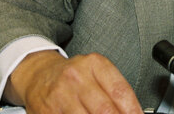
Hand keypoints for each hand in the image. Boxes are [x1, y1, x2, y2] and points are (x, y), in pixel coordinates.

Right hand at [5, 50, 142, 113]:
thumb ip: (115, 89)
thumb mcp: (96, 72)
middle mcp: (77, 77)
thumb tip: (134, 111)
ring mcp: (60, 94)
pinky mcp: (47, 110)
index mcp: (94, 64)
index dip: (133, 110)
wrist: (39, 74)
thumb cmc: (73, 75)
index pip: (120, 91)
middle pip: (105, 109)